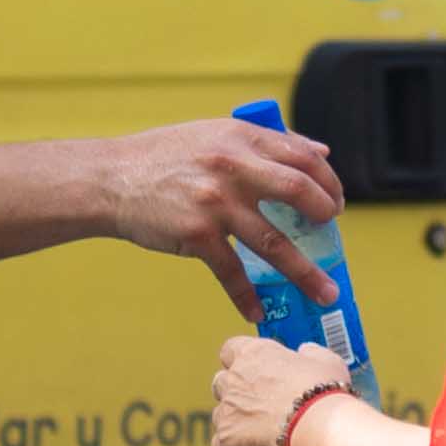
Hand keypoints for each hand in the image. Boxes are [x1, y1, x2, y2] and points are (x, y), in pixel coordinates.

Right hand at [101, 116, 344, 321]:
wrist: (111, 179)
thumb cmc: (163, 157)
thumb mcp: (214, 134)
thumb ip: (264, 142)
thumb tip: (319, 153)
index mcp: (240, 137)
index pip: (301, 155)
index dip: (327, 180)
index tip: (334, 201)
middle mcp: (232, 167)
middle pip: (298, 191)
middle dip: (325, 214)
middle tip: (333, 232)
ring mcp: (216, 203)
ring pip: (274, 243)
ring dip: (305, 273)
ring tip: (326, 292)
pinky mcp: (197, 235)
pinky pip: (233, 272)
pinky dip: (247, 296)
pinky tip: (259, 312)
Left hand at [211, 334, 350, 445]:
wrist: (319, 431)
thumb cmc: (324, 395)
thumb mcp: (327, 362)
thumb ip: (310, 353)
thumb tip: (305, 351)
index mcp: (254, 354)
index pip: (231, 350)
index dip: (242, 362)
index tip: (257, 372)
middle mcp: (234, 379)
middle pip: (221, 382)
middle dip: (236, 392)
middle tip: (261, 405)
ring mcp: (226, 411)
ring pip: (221, 415)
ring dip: (236, 422)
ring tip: (263, 434)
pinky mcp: (225, 441)